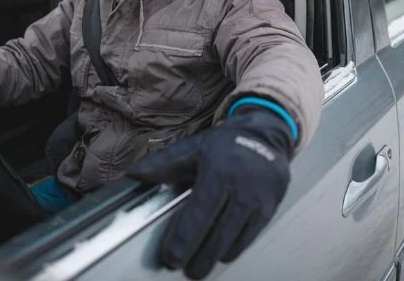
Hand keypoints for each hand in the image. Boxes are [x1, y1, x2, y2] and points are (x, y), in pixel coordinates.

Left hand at [126, 108, 293, 278]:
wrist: (267, 136)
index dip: (185, 239)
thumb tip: (133, 173)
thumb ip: (163, 162)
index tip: (173, 258)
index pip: (199, 213)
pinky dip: (234, 248)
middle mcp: (242, 187)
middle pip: (218, 232)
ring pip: (234, 239)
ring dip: (215, 256)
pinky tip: (222, 253)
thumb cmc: (226, 144)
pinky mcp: (270, 208)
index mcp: (219, 172)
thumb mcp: (194, 146)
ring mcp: (259, 200)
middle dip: (200, 256)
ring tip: (200, 267)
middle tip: (187, 270)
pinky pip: (250, 236)